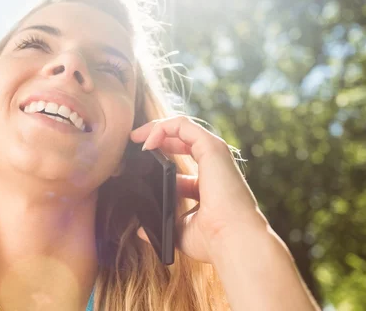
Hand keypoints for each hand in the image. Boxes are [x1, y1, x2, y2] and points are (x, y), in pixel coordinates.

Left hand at [130, 115, 267, 263]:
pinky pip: (183, 124)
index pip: (180, 164)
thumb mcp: (180, 230)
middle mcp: (212, 166)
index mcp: (207, 184)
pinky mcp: (212, 147)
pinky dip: (162, 127)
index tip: (136, 163)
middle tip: (133, 141)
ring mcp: (213, 154)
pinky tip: (147, 142)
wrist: (232, 241)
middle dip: (154, 137)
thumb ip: (163, 223)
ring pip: (181, 127)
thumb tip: (142, 230)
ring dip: (155, 128)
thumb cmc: (212, 240)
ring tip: (136, 138)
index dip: (158, 159)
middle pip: (180, 140)